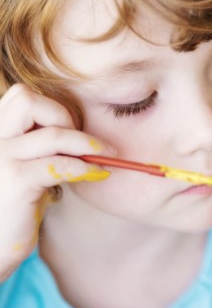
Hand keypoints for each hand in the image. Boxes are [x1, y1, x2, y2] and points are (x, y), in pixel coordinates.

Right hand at [0, 84, 114, 281]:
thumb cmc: (10, 210)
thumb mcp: (22, 170)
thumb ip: (39, 148)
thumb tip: (82, 135)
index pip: (21, 97)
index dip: (51, 109)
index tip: (70, 131)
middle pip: (28, 100)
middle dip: (64, 116)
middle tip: (82, 141)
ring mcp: (0, 159)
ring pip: (53, 134)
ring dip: (87, 143)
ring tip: (106, 154)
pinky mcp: (15, 182)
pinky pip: (60, 164)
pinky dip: (84, 166)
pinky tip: (96, 173)